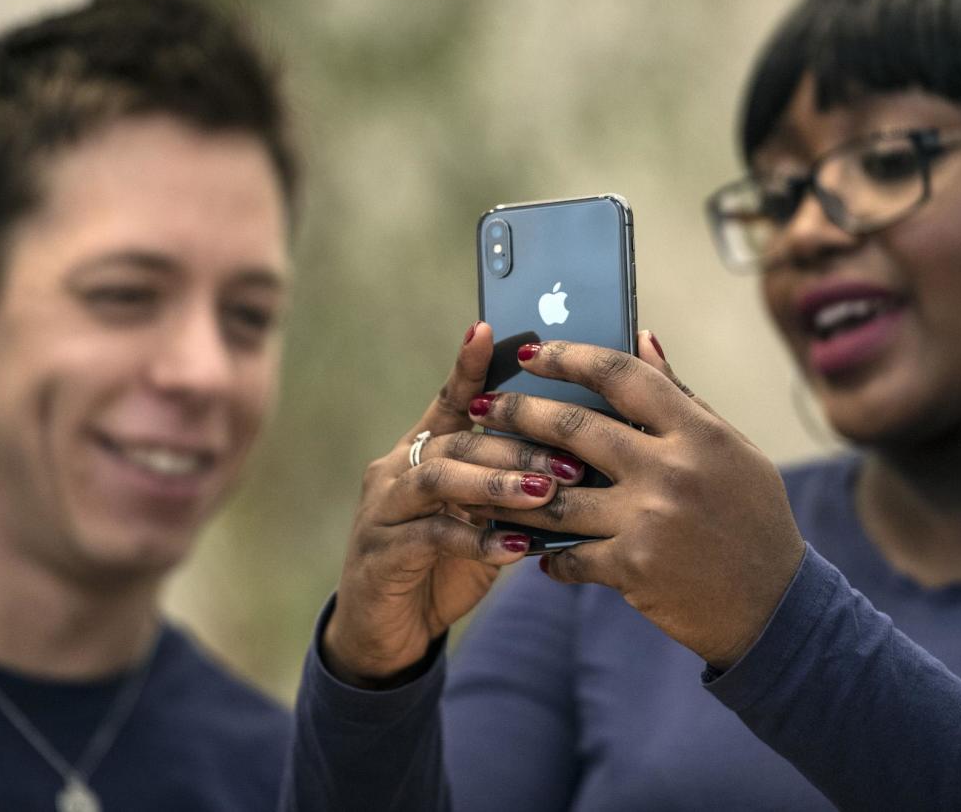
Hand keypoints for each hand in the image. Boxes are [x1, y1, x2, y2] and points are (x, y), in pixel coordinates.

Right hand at [323, 322, 585, 686]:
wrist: (387, 632)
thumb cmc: (443, 563)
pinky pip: (432, 536)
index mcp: (422, 451)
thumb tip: (579, 459)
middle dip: (518, 445)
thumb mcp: (480, 517)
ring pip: (439, 478)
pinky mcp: (381, 552)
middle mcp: (396, 469)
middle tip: (571, 459)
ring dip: (497, 483)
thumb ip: (511, 485)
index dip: (469, 365)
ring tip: (545, 493)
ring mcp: (382, 509)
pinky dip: (478, 539)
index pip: (449, 398)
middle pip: (458, 438)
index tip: (491, 328)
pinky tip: (517, 548)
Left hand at [463, 331, 805, 668]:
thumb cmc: (754, 520)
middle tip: (483, 408)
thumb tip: (643, 339)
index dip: (570, 357)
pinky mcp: (633, 567)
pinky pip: (569, 554)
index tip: (533, 352)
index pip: (622, 376)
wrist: (775, 607)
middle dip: (518, 412)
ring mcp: (649, 520)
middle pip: (573, 428)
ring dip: (508, 486)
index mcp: (698, 432)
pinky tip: (530, 547)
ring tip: (478, 476)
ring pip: (555, 494)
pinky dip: (546, 551)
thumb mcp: (732, 450)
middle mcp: (671, 469)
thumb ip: (682, 398)